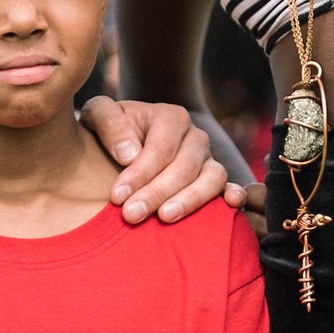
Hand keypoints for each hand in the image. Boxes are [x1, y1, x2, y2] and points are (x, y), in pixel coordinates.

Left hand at [83, 93, 252, 222]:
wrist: (125, 140)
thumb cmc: (111, 129)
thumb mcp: (99, 115)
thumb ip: (108, 123)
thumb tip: (129, 154)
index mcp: (172, 117)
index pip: (160, 149)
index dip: (139, 174)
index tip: (117, 196)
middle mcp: (196, 137)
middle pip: (183, 167)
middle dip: (156, 193)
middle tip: (131, 215)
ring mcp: (209, 159)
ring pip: (212, 178)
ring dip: (190, 200)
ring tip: (165, 218)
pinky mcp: (214, 181)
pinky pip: (229, 186)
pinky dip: (234, 195)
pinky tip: (230, 205)